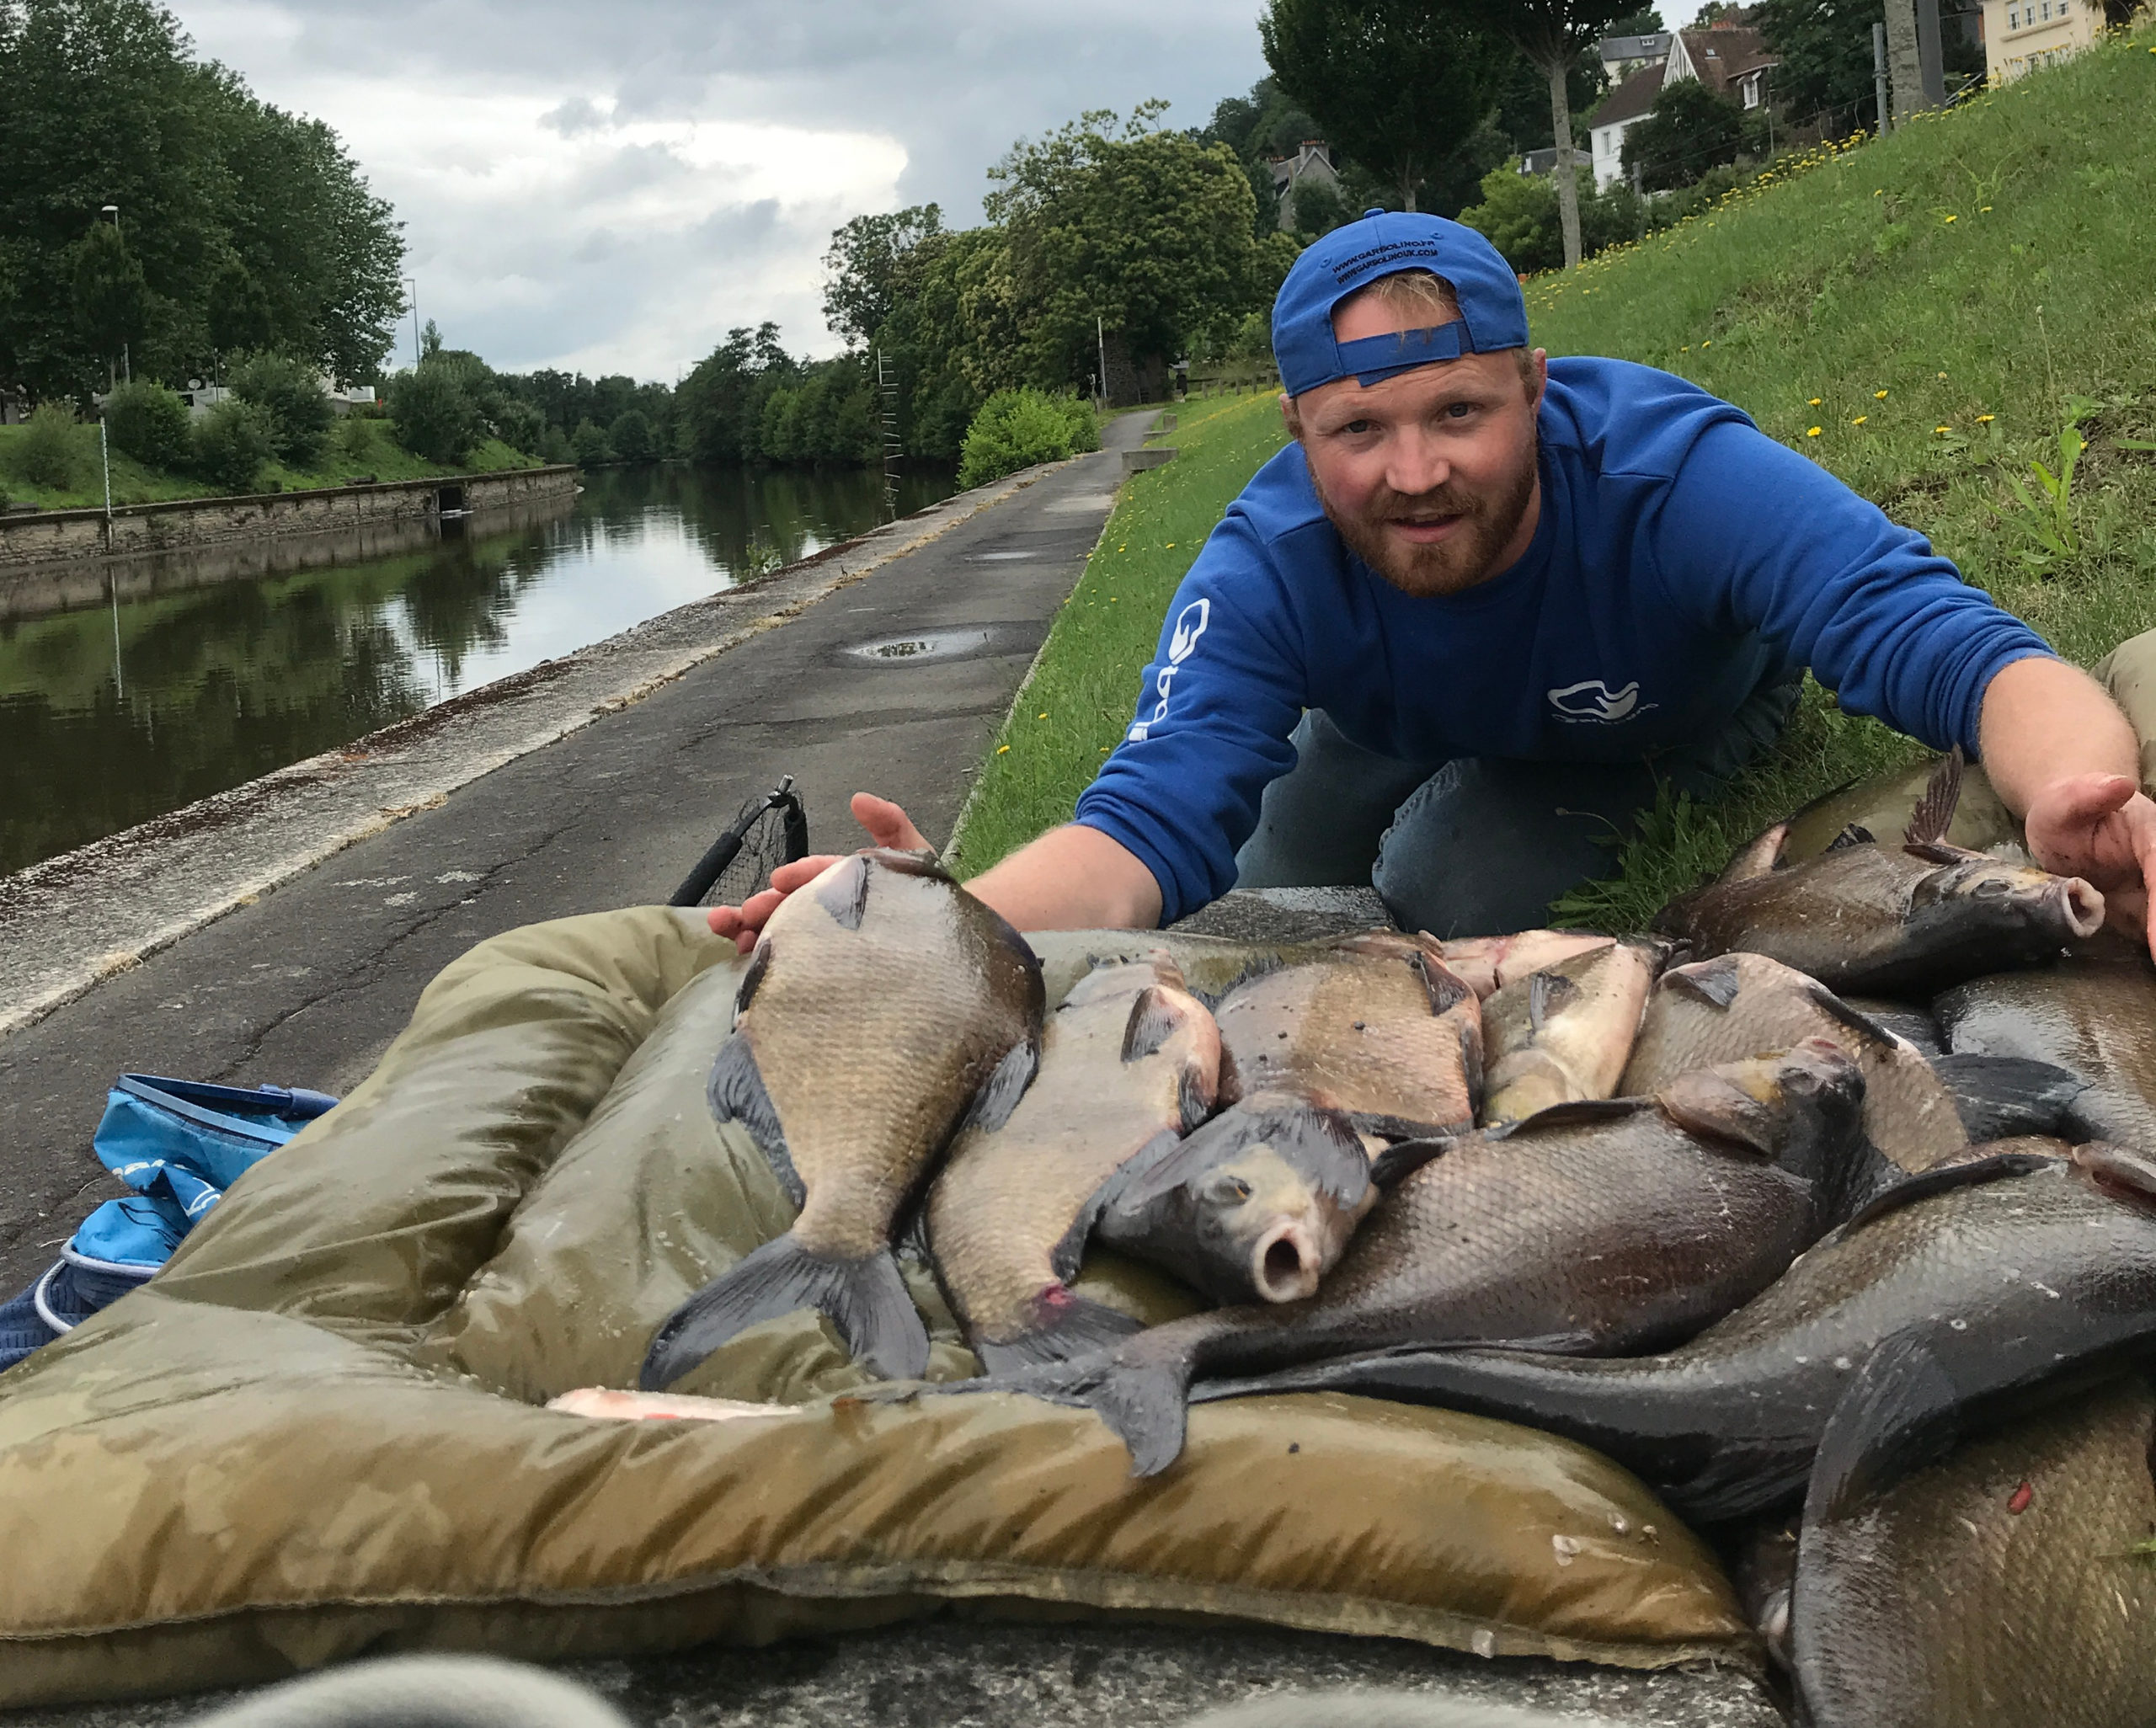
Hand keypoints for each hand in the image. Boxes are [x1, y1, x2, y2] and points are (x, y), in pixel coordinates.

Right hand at [705, 793, 930, 953]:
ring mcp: (824, 939)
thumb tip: (859, 799)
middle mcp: (828, 910)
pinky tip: (749, 967)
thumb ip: (890, 824)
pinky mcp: (825, 968)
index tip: (780, 880)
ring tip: (732, 937)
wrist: (951, 945)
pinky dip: (769, 963)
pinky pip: (793, 965)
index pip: (817, 875)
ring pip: (781, 933)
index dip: (798, 876)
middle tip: (741, 915)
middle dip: (761, 908)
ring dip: (750, 933)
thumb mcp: (913, 855)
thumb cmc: (928, 897)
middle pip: (789, 906)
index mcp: (844, 881)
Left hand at [2022, 772, 2155, 957]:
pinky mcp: (2150, 910)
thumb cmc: (2064, 811)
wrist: (2068, 824)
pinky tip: (2147, 968)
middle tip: (2154, 963)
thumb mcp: (2063, 802)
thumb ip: (2086, 795)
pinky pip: (2153, 932)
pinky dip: (2152, 949)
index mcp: (2154, 835)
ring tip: (2149, 977)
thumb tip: (2117, 784)